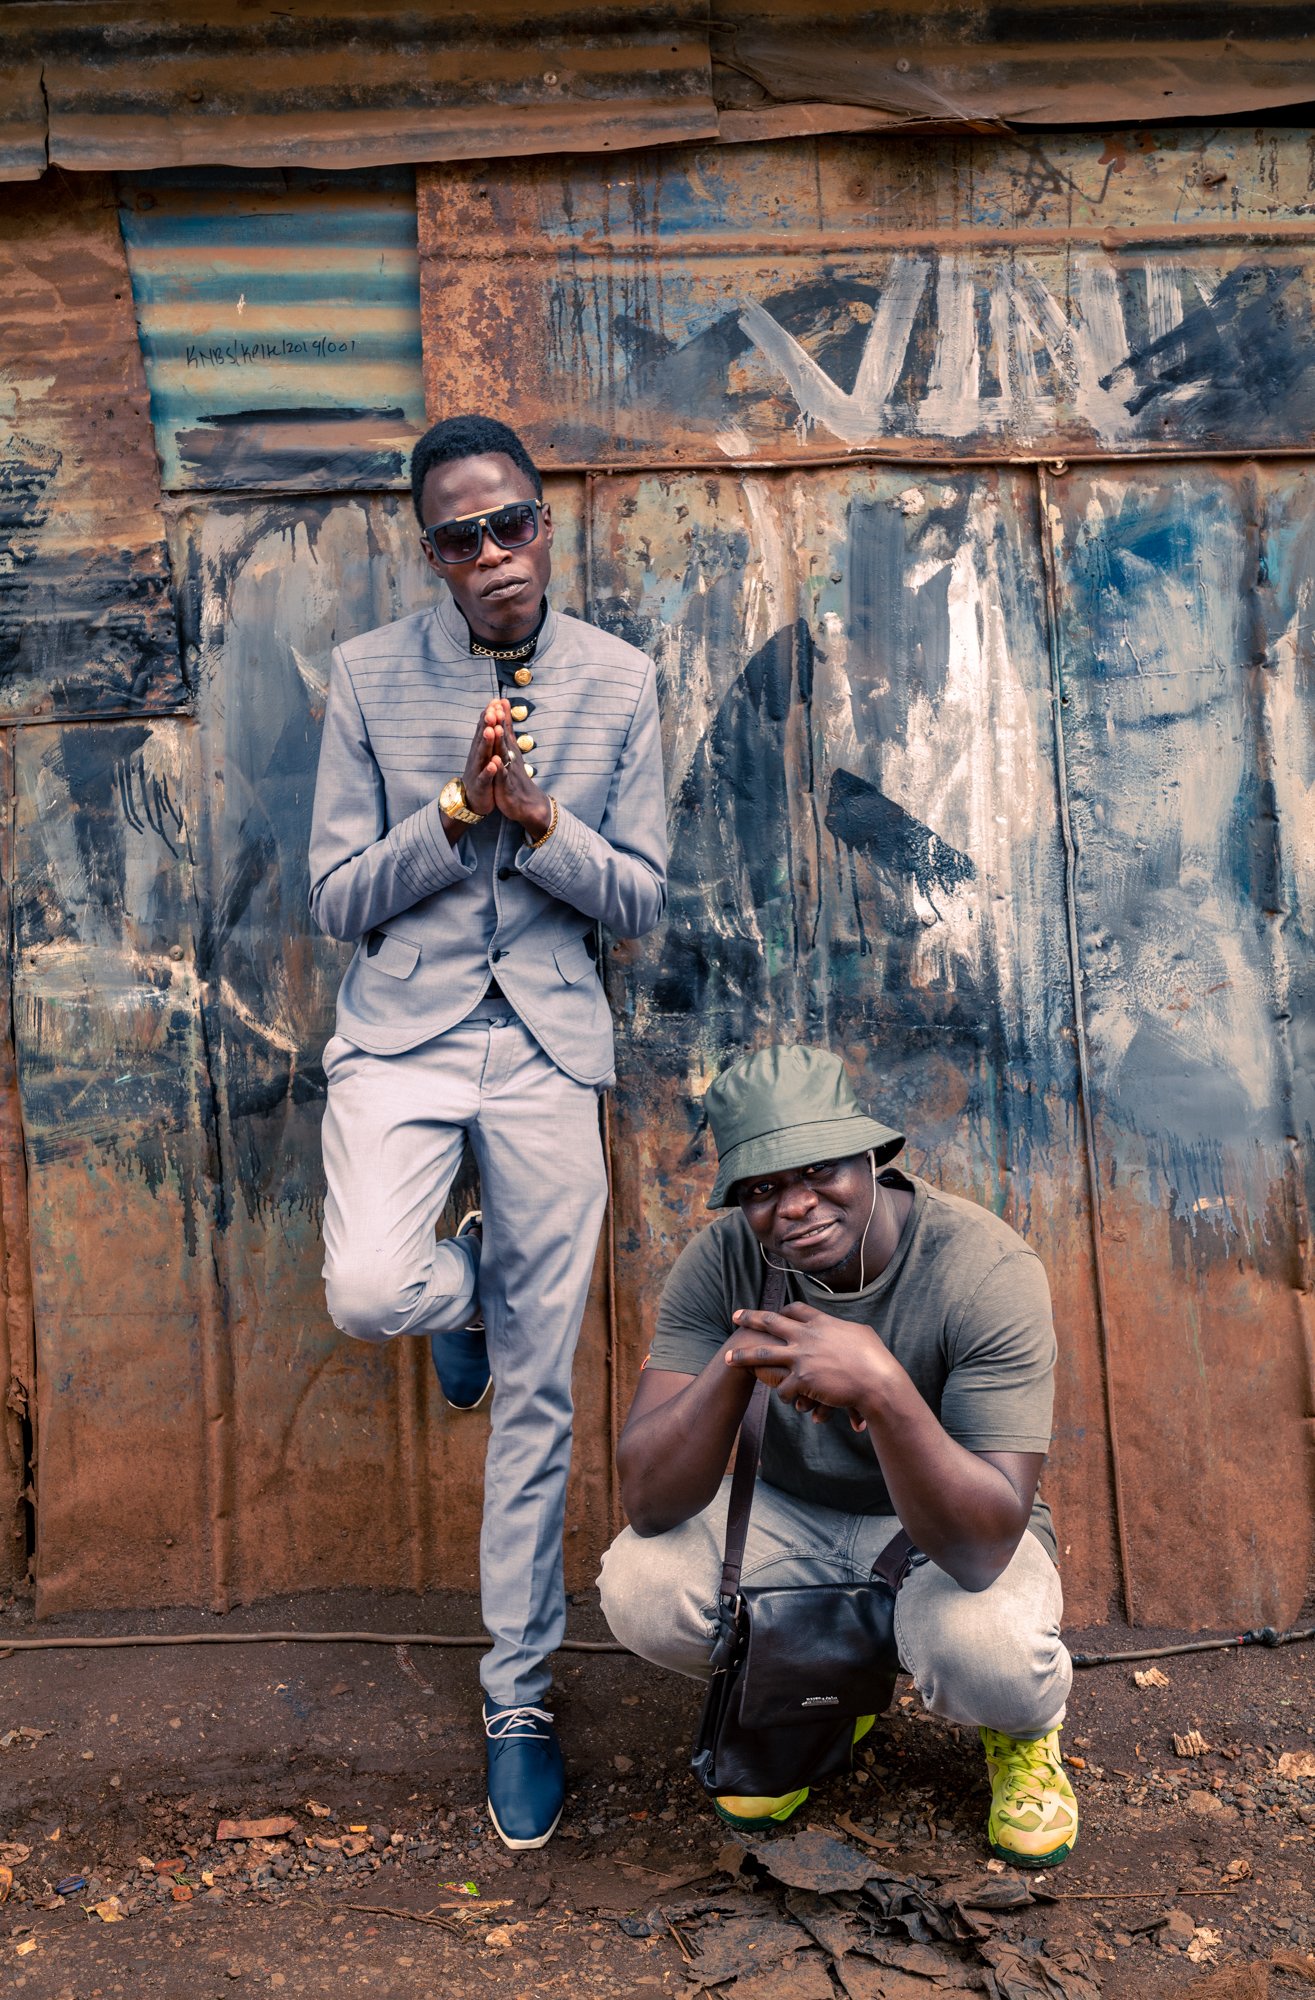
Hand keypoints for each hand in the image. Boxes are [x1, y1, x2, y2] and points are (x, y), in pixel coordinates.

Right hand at [456, 699, 508, 818]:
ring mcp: (478, 770)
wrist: (472, 800)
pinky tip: (493, 764)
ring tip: (491, 730)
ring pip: (482, 755)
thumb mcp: (485, 753)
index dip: (489, 715)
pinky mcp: (480, 785)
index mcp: (481, 749)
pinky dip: (489, 771)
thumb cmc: (481, 774)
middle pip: (482, 738)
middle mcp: (477, 756)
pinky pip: (485, 778)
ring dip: (486, 742)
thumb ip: (488, 735)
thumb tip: (492, 715)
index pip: (485, 729)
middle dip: (487, 723)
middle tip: (492, 709)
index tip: (495, 700)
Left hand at [492, 708, 551, 839]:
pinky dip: (499, 768)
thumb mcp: (512, 757)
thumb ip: (509, 740)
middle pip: (504, 737)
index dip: (502, 715)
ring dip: (499, 741)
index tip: (499, 699)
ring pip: (504, 754)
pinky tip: (496, 761)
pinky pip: (503, 776)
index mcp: (510, 751)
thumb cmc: (516, 779)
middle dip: (500, 721)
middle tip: (496, 705)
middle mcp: (511, 758)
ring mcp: (509, 771)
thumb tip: (506, 725)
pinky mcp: (507, 786)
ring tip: (495, 727)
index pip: (505, 730)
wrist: (527, 804)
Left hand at [725, 1302, 890, 1430]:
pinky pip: (783, 1388)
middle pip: (771, 1322)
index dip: (782, 1310)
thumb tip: (844, 1329)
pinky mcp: (801, 1379)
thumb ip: (845, 1330)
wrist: (877, 1381)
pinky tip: (787, 1399)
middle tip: (735, 1316)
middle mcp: (807, 1336)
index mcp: (822, 1323)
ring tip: (728, 1359)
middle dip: (750, 1318)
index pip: (796, 1310)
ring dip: (743, 1357)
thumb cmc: (876, 1359)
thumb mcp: (860, 1334)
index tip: (771, 1309)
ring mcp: (802, 1357)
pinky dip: (784, 1395)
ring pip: (763, 1354)